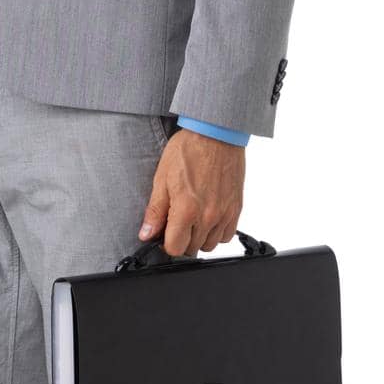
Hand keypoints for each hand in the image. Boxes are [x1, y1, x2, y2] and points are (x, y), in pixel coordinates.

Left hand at [139, 129, 245, 255]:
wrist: (216, 134)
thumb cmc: (189, 150)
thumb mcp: (162, 178)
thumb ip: (155, 211)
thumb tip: (146, 234)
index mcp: (186, 210)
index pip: (175, 249)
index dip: (166, 242)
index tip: (165, 232)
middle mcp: (208, 216)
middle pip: (192, 249)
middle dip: (182, 238)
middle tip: (177, 219)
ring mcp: (224, 214)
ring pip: (210, 244)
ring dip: (199, 236)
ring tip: (193, 216)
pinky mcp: (236, 209)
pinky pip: (227, 235)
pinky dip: (217, 231)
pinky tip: (208, 215)